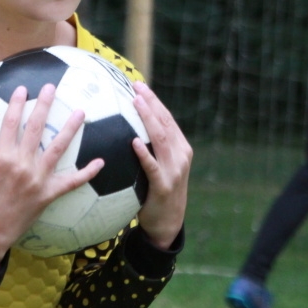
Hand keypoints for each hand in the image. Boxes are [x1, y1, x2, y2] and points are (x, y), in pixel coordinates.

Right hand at [0, 84, 102, 271]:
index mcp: (1, 157)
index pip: (10, 123)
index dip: (16, 104)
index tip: (22, 88)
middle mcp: (21, 164)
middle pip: (36, 128)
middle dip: (44, 105)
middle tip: (52, 87)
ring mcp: (37, 179)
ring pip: (57, 148)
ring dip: (70, 129)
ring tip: (80, 112)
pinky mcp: (48, 194)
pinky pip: (71, 183)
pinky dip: (87, 173)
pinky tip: (100, 162)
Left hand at [130, 81, 191, 248]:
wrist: (168, 223)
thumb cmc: (157, 192)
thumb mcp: (161, 166)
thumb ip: (151, 148)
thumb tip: (127, 127)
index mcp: (181, 148)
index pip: (167, 119)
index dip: (154, 100)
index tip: (139, 85)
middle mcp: (181, 155)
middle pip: (165, 123)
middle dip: (151, 102)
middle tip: (135, 86)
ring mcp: (174, 170)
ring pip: (160, 139)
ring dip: (148, 118)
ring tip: (135, 103)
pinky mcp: (163, 185)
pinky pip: (152, 166)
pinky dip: (143, 153)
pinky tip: (133, 141)